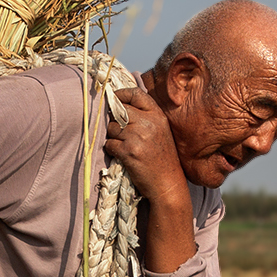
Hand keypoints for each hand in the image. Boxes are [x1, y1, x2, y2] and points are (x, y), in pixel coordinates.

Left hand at [103, 87, 189, 208]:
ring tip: (123, 145)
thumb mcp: (160, 130)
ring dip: (112, 136)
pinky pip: (109, 143)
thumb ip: (145, 116)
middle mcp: (149, 123)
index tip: (113, 99)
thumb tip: (119, 104)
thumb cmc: (162, 157)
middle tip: (119, 131)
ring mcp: (138, 137)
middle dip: (114, 120)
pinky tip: (121, 154)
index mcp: (157, 115)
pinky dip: (111, 149)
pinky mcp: (129, 151)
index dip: (120, 94)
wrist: (168, 183)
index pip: (135, 93)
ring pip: (111, 127)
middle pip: (119, 110)